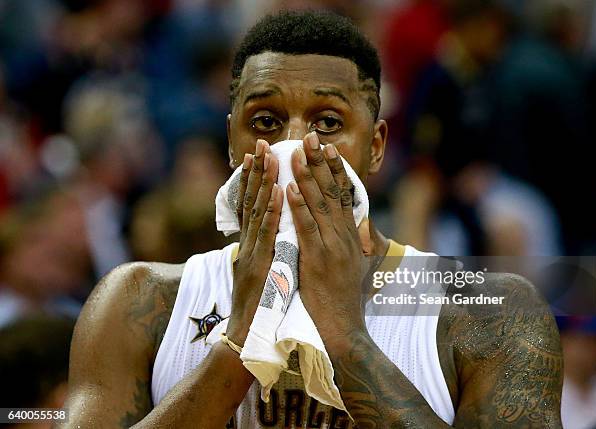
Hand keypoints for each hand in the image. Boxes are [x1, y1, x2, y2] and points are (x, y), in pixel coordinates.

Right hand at [226, 140, 282, 345]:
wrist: (249, 334)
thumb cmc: (258, 305)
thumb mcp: (261, 270)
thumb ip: (263, 250)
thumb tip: (269, 235)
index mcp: (253, 243)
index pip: (254, 204)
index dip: (256, 178)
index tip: (259, 154)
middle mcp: (251, 243)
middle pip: (254, 200)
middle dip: (258, 171)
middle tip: (261, 143)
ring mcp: (254, 252)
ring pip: (259, 210)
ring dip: (263, 182)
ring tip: (268, 157)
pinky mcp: (260, 265)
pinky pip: (268, 234)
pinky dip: (271, 212)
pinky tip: (277, 192)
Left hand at [286, 132, 369, 350]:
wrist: (344, 327)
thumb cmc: (344, 298)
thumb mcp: (354, 266)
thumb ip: (352, 244)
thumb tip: (354, 229)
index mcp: (351, 236)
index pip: (344, 196)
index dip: (336, 170)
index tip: (329, 149)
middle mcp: (344, 236)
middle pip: (332, 192)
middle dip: (321, 162)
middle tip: (312, 137)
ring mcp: (332, 245)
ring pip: (319, 203)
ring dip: (306, 175)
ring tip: (296, 152)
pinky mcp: (317, 258)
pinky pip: (306, 226)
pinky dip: (297, 205)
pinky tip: (289, 187)